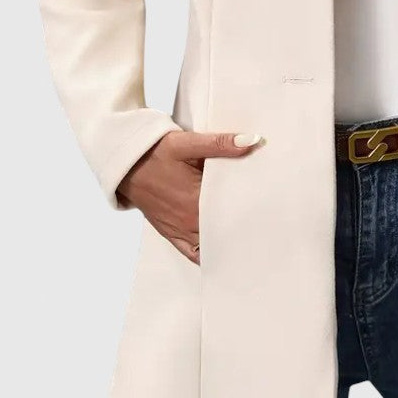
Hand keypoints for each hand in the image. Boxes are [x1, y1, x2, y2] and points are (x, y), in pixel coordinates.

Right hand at [116, 130, 263, 263]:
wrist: (125, 163)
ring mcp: (179, 230)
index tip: (273, 215)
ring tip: (251, 245)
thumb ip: (221, 144)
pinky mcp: (170, 233)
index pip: (233, 213)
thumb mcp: (187, 143)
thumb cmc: (156, 152)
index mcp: (195, 201)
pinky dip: (207, 256)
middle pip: (225, 232)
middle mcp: (188, 221)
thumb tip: (252, 141)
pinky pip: (191, 252)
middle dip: (245, 231)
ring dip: (228, 245)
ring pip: (211, 246)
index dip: (253, 214)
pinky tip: (223, 256)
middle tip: (268, 231)